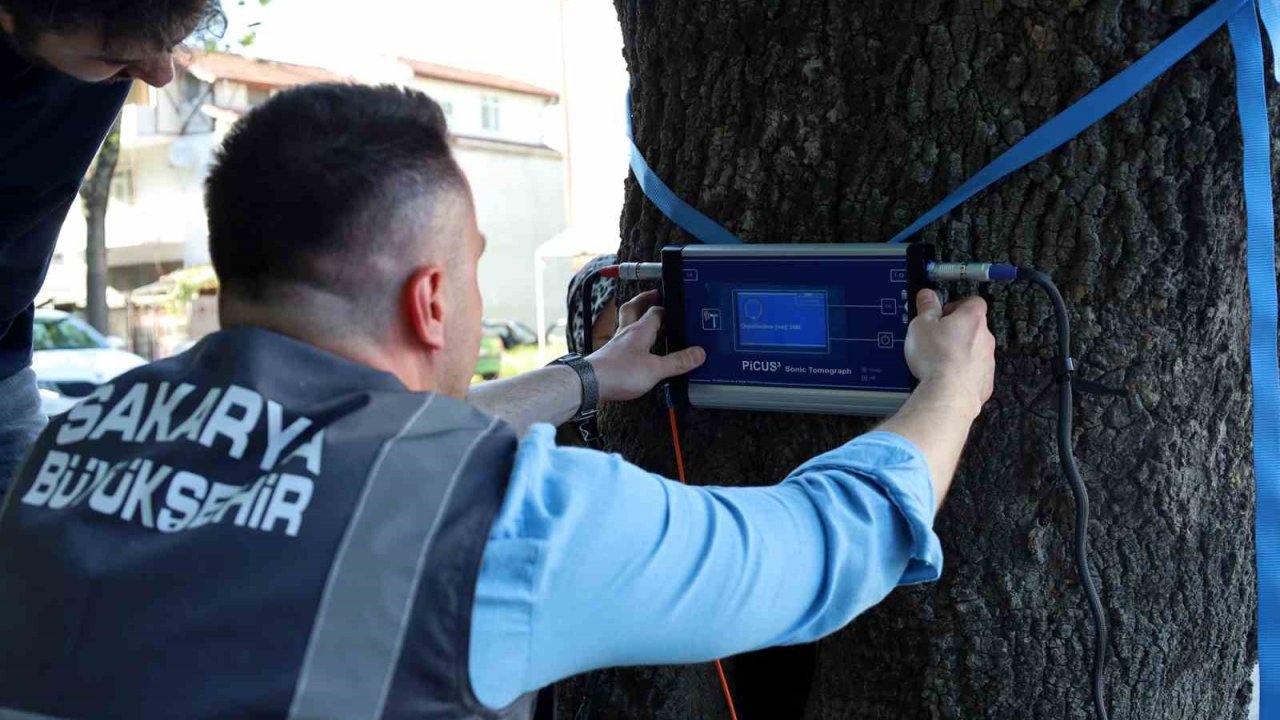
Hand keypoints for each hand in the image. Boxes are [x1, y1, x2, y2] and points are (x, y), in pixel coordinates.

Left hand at [587, 290, 706, 402]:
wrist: (589, 383)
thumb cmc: (620, 373)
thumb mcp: (655, 369)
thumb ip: (677, 361)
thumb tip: (699, 353)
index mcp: (640, 330)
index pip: (655, 312)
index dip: (666, 308)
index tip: (677, 306)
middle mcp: (627, 332)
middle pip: (633, 308)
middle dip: (643, 300)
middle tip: (653, 294)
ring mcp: (616, 343)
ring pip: (626, 322)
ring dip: (635, 316)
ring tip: (645, 317)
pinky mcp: (610, 355)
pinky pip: (621, 339)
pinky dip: (629, 337)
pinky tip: (634, 345)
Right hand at [904, 289, 995, 417]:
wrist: (949, 394)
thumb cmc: (936, 358)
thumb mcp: (920, 325)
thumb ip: (926, 308)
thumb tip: (928, 295)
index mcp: (972, 318)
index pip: (972, 301)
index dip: (956, 305)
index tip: (941, 313)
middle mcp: (985, 337)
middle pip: (973, 327)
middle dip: (955, 331)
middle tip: (935, 338)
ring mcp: (988, 360)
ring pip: (974, 350)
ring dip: (959, 352)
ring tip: (937, 361)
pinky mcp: (985, 381)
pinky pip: (974, 371)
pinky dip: (962, 373)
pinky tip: (945, 378)